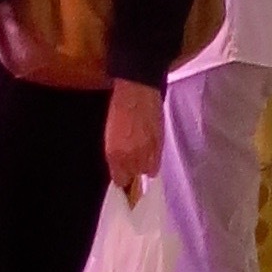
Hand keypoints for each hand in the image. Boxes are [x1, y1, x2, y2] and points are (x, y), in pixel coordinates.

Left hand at [104, 79, 163, 197]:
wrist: (137, 90)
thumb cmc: (119, 109)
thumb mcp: (110, 136)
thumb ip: (115, 156)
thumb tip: (120, 169)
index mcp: (114, 154)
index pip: (120, 180)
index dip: (121, 177)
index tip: (122, 175)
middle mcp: (132, 156)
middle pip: (135, 177)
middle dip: (133, 173)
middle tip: (131, 164)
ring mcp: (148, 149)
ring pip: (148, 170)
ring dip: (145, 166)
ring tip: (142, 157)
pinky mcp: (160, 141)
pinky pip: (158, 160)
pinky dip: (154, 159)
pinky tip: (150, 152)